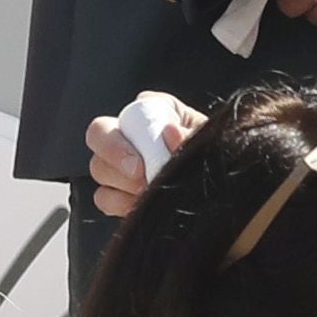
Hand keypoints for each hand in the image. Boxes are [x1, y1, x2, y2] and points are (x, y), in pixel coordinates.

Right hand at [87, 89, 203, 218]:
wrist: (216, 195)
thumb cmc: (213, 159)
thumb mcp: (210, 145)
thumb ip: (192, 137)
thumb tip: (171, 133)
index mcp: (155, 111)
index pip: (132, 110)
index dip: (132, 130)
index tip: (143, 159)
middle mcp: (131, 132)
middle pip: (100, 133)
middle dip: (116, 156)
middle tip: (140, 175)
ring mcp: (119, 162)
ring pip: (99, 167)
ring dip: (123, 184)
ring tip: (151, 193)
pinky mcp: (116, 191)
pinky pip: (103, 197)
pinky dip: (120, 204)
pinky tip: (142, 207)